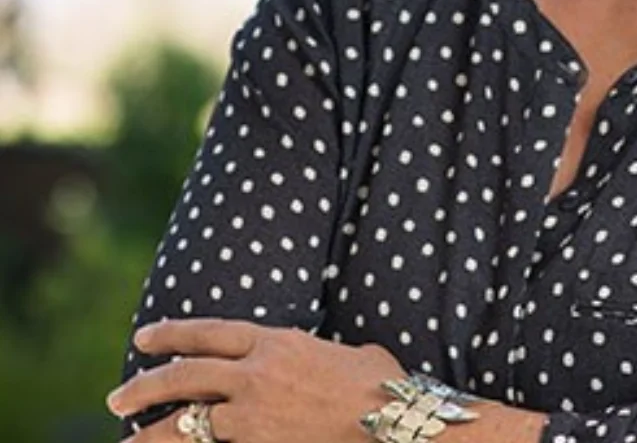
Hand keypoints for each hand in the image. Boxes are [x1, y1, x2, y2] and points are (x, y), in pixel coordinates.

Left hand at [107, 318, 404, 441]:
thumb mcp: (344, 352)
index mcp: (276, 340)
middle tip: (117, 398)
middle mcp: (256, 372)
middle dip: (146, 385)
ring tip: (127, 438)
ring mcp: (253, 413)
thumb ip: (315, 353)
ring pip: (187, 420)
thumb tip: (318, 359)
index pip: (210, 333)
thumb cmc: (379, 383)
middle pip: (185, 374)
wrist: (390, 418)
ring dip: (153, 430)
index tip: (146, 336)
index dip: (173, 333)